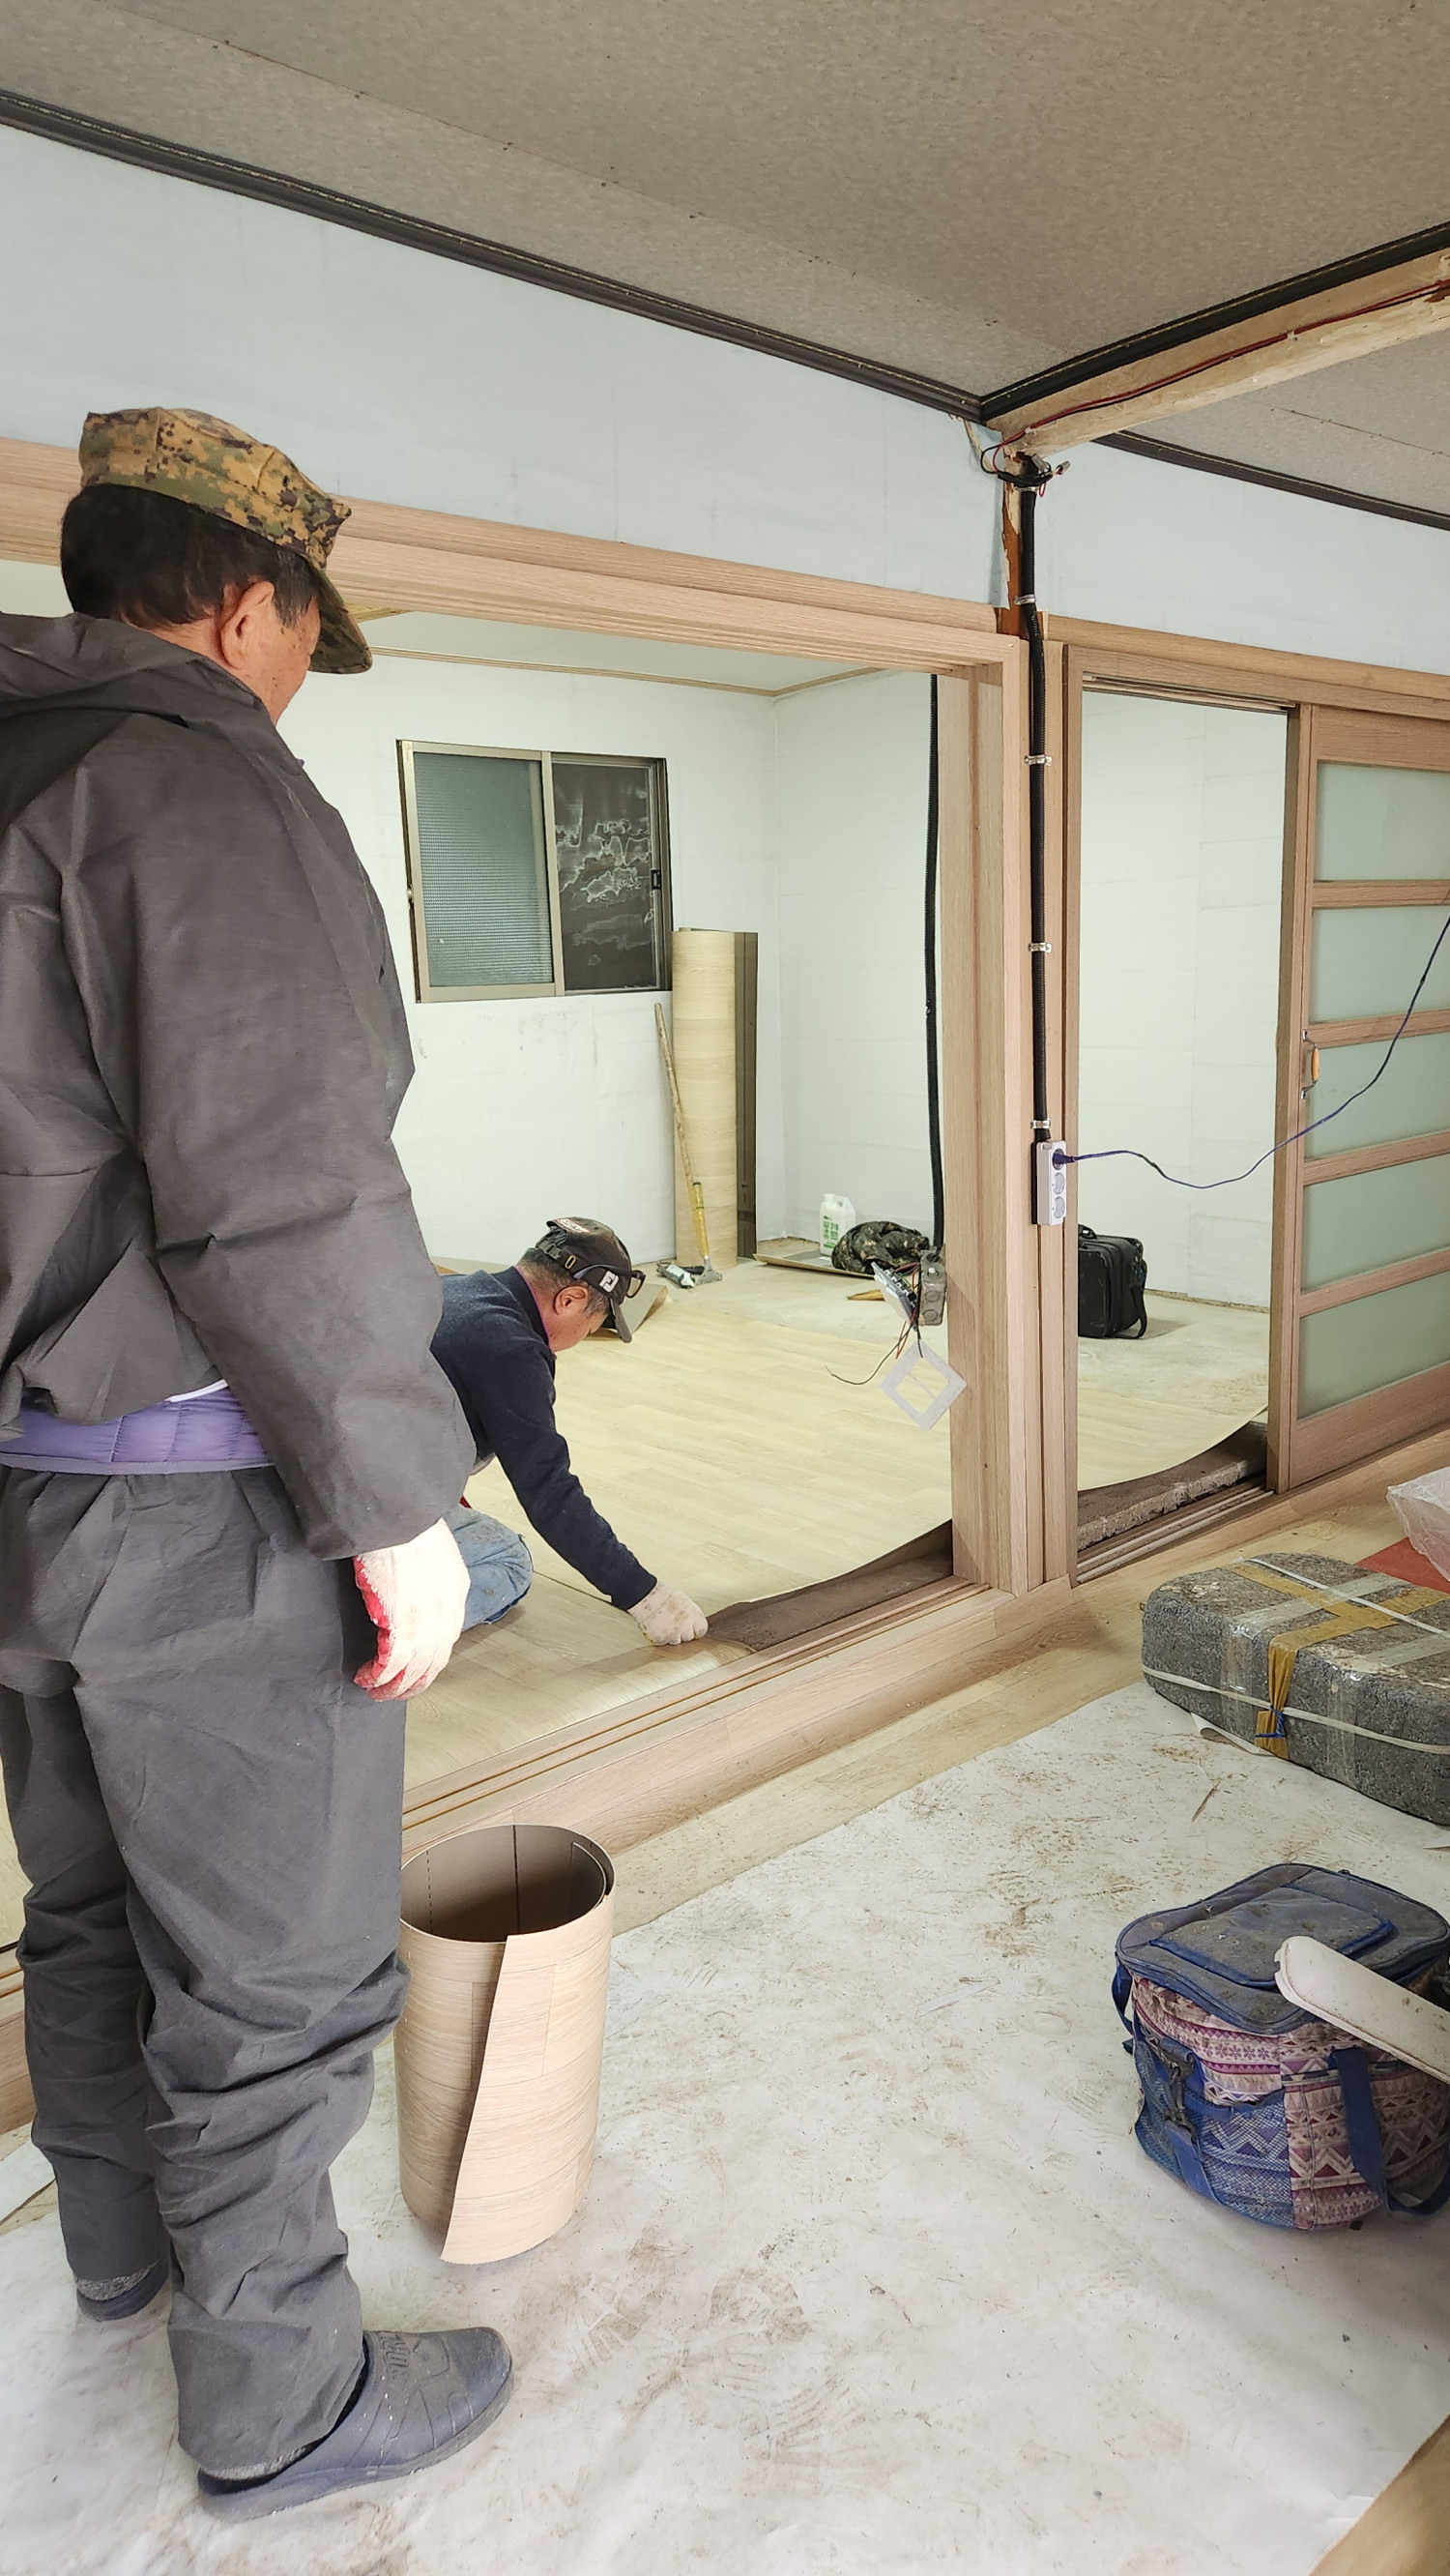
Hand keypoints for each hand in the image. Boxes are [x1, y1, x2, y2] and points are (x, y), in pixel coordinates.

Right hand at [353, 1519, 469, 1700]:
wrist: (399, 1515)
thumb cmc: (408, 1524)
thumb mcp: (433, 1551)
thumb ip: (428, 1575)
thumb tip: (413, 1584)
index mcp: (456, 1592)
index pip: (447, 1637)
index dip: (429, 1658)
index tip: (414, 1667)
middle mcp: (447, 1612)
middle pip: (434, 1660)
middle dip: (414, 1682)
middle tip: (395, 1691)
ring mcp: (426, 1621)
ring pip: (414, 1669)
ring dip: (394, 1686)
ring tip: (377, 1691)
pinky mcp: (401, 1624)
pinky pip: (392, 1663)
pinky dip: (378, 1676)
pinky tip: (366, 1678)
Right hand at [628, 1582, 708, 1646]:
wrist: (646, 1598)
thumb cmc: (663, 1596)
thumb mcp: (685, 1601)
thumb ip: (692, 1614)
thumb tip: (695, 1622)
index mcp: (693, 1616)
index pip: (702, 1630)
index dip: (696, 1630)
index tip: (693, 1629)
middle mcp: (684, 1627)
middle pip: (688, 1637)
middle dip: (683, 1633)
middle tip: (674, 1624)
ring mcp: (672, 1635)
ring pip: (676, 1641)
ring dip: (671, 1636)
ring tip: (664, 1624)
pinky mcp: (660, 1640)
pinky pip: (663, 1643)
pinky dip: (660, 1637)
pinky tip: (657, 1627)